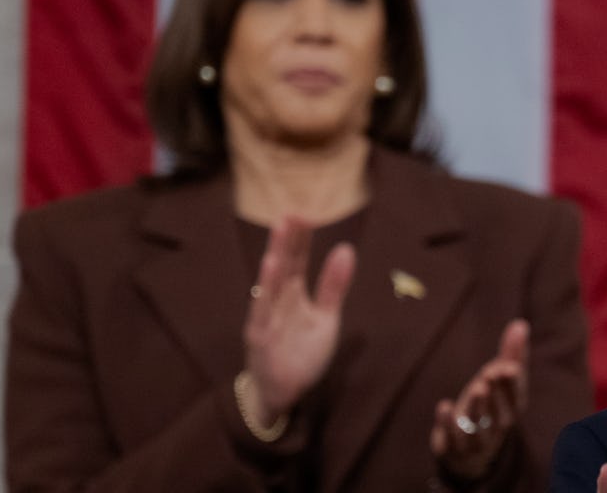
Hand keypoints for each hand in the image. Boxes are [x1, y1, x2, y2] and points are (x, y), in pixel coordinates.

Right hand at [242, 217, 355, 421]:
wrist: (283, 392)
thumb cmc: (301, 352)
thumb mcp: (326, 318)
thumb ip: (334, 286)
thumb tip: (346, 249)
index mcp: (293, 295)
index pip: (298, 261)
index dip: (302, 239)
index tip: (307, 214)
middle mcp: (277, 302)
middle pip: (283, 267)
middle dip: (286, 242)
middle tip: (290, 213)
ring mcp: (266, 319)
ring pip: (269, 287)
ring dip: (274, 263)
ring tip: (278, 238)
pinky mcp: (260, 340)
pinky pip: (261, 315)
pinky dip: (263, 297)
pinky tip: (267, 277)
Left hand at [433, 319, 530, 479]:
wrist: (470, 452)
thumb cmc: (489, 407)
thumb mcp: (499, 381)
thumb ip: (511, 355)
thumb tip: (520, 324)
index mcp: (511, 410)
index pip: (516, 397)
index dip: (514, 383)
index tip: (510, 366)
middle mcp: (496, 426)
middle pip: (500, 411)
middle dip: (498, 392)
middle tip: (493, 371)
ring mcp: (475, 439)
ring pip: (479, 426)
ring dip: (479, 406)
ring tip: (478, 387)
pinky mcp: (453, 447)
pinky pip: (451, 437)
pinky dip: (447, 423)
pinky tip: (444, 406)